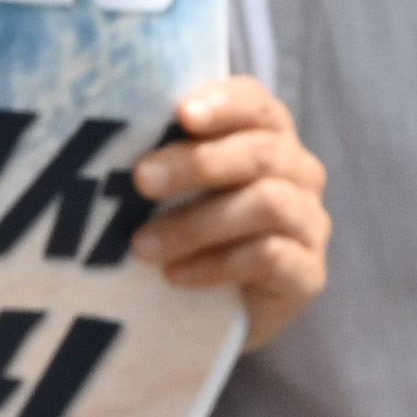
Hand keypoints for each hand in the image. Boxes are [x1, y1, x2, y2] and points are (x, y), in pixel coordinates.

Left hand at [130, 74, 324, 346]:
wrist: (211, 313)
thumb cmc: (182, 233)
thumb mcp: (168, 191)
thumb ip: (155, 158)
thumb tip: (107, 138)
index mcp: (265, 135)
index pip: (255, 103)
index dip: (223, 103)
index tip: (181, 114)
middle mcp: (297, 172)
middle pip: (260, 152)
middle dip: (197, 163)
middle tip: (141, 180)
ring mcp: (308, 222)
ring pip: (268, 203)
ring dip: (197, 223)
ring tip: (142, 245)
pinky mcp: (308, 273)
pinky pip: (270, 257)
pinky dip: (215, 264)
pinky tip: (175, 275)